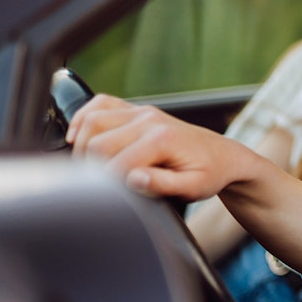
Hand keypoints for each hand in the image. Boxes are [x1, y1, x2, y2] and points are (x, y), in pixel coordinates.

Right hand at [67, 94, 247, 199]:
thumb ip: (162, 185)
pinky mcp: (137, 110)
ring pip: (93, 121)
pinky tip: (79, 137)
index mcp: (163, 139)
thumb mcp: (193, 188)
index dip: (107, 186)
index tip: (112, 198)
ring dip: (82, 145)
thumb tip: (133, 179)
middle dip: (90, 168)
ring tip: (88, 168)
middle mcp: (149, 120)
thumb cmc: (209, 174)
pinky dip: (84, 118)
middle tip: (96, 187)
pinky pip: (101, 103)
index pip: (115, 164)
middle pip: (97, 142)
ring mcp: (142, 112)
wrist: (222, 156)